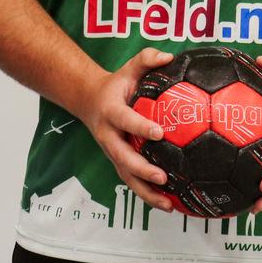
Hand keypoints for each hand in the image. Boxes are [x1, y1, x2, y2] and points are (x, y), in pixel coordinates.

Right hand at [76, 47, 175, 212]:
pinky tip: (171, 205)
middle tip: (163, 177)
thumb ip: (147, 59)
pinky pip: (132, 182)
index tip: (159, 133)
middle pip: (123, 158)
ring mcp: (113, 153)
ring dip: (146, 193)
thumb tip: (171, 57)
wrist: (90, 101)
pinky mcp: (119, 163)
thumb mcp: (129, 67)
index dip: (140, 127)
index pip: (126, 120)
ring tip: (169, 204)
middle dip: (142, 169)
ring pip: (127, 177)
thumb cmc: (118, 83)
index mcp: (112, 112)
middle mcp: (109, 137)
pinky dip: (149, 196)